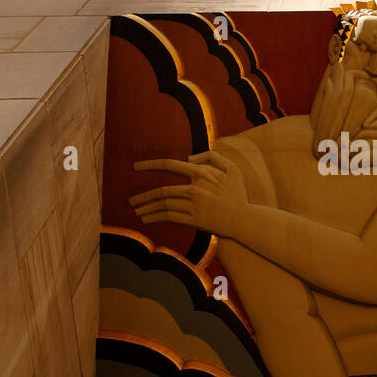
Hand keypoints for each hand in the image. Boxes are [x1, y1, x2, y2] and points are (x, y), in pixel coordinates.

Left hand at [130, 150, 246, 236]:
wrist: (245, 220)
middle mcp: (195, 188)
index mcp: (202, 173)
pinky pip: (170, 217)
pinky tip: (146, 219)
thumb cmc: (238, 194)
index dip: (150, 165)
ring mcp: (194, 205)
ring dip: (147, 208)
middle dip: (143, 196)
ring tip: (136, 211)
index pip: (170, 165)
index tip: (135, 167)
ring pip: (163, 205)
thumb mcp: (232, 168)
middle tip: (131, 200)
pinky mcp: (194, 221)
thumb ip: (211, 156)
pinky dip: (155, 218)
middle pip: (162, 191)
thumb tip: (189, 158)